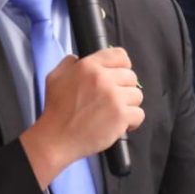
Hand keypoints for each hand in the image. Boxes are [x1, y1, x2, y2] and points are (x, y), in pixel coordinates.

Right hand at [21, 47, 143, 186]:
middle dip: (124, 88)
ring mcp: (114, 97)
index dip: (122, 66)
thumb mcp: (55, 77)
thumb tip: (79, 58)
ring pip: (137, 95)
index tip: (118, 77)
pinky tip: (119, 124)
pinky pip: (139, 114)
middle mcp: (103, 78)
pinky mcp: (121, 116)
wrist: (56, 138)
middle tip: (112, 100)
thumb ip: (69, 63)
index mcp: (88, 66)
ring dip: (128, 105)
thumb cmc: (56, 110)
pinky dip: (132, 121)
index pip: (120, 55)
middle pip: (131, 76)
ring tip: (114, 113)